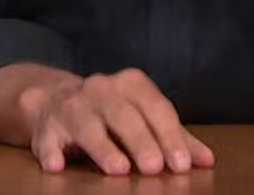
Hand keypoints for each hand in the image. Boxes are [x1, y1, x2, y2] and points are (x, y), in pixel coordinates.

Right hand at [19, 69, 214, 175]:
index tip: (181, 165)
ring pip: (87, 124)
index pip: (155, 107)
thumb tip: (206, 161)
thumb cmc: (111, 112)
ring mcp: (71, 106)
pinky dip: (50, 151)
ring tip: (118, 169)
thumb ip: (175, 137)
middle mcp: (99, 89)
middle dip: (140, 141)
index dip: (169, 136)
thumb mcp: (144, 116)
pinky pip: (46, 138)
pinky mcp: (46, 126)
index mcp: (130, 84)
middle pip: (122, 114)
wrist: (54, 98)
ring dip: (102, 148)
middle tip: (154, 168)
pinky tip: (56, 165)